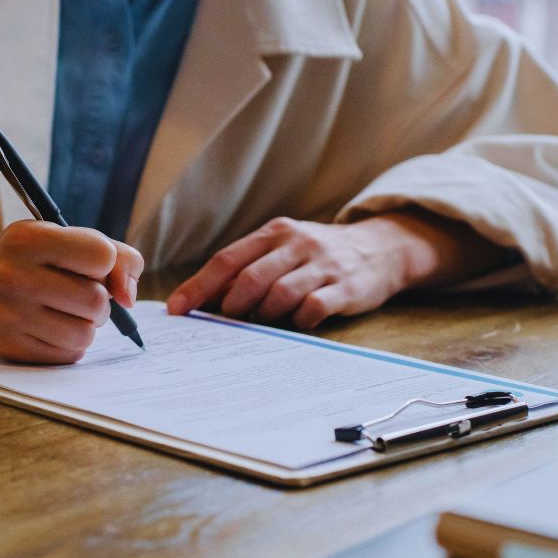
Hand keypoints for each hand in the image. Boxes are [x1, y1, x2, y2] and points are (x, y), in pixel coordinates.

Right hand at [0, 221, 141, 364]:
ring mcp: (6, 315)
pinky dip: (70, 343)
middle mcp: (11, 276)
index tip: (89, 265)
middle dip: (100, 300)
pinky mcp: (8, 346)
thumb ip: (115, 255)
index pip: (101, 256)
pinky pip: (68, 355)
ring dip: (87, 325)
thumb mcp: (64, 237)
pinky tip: (52, 326)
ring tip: (68, 311)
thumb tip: (128, 298)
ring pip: (85, 334)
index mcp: (28, 239)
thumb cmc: (31, 258)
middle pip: (96, 301)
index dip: (105, 263)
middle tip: (82, 294)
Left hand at [166, 212, 504, 328]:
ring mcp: (323, 265)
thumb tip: (201, 299)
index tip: (176, 309)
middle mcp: (297, 244)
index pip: (227, 259)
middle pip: (250, 277)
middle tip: (220, 324)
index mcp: (274, 233)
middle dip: (228, 306)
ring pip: (280, 294)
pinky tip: (295, 324)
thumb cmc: (317, 255)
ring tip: (260, 324)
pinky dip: (297, 321)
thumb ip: (248, 268)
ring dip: (262, 316)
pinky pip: (313, 308)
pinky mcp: (346, 287)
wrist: (381, 248)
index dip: (198, 286)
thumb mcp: (283, 249)